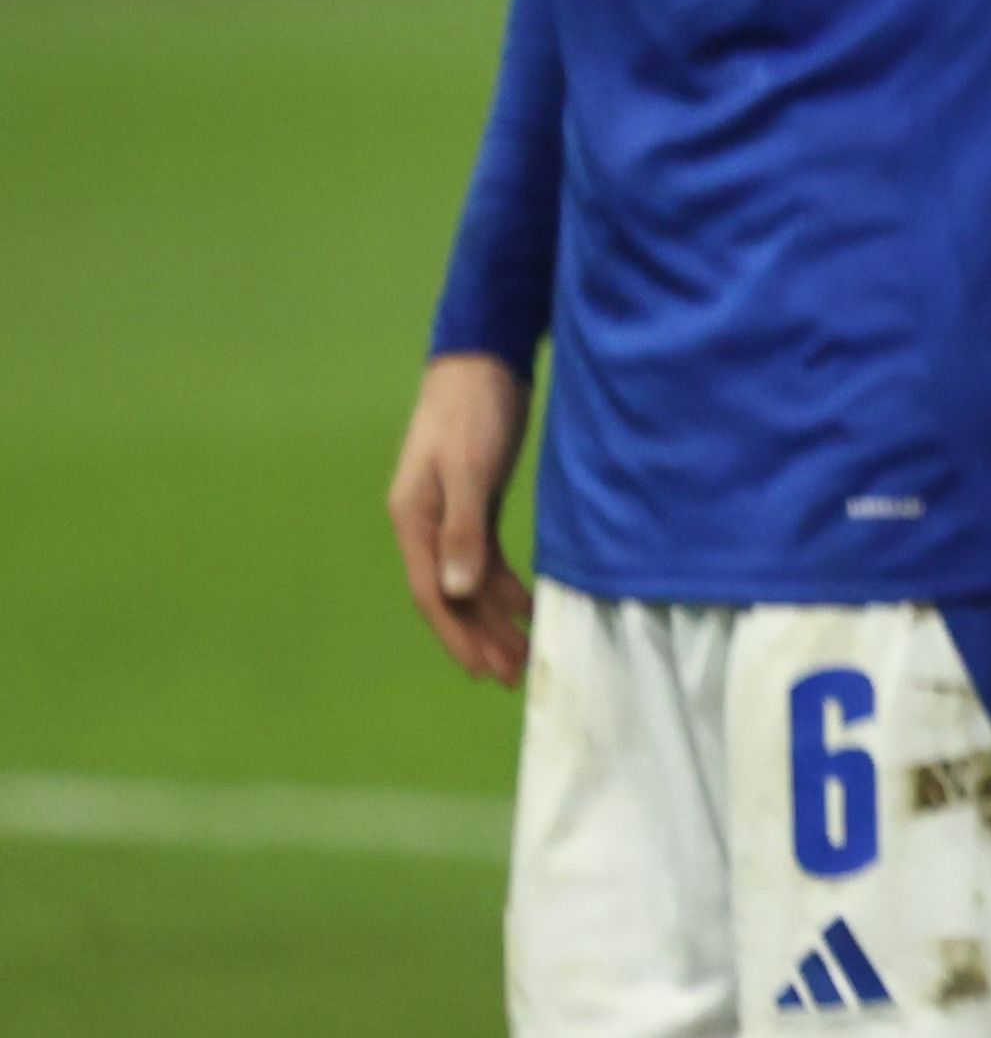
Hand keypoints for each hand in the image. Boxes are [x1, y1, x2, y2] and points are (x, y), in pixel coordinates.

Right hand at [386, 353, 534, 685]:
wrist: (482, 362)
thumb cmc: (471, 412)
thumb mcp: (467, 469)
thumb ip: (463, 528)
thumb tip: (456, 591)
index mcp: (414, 522)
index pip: (433, 595)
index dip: (458, 636)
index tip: (486, 671)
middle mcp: (427, 527)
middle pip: (452, 598)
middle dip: (479, 638)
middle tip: (513, 676)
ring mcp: (451, 517)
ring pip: (471, 583)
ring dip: (495, 619)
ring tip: (524, 653)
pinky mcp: (476, 504)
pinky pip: (486, 560)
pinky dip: (505, 586)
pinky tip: (530, 605)